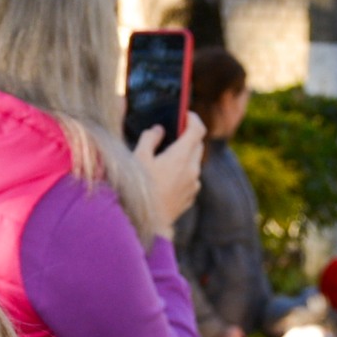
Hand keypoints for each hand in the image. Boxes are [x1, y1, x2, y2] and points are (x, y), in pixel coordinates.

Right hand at [138, 112, 205, 236]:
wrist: (148, 224)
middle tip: (173, 132)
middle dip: (188, 136)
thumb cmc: (140, 189)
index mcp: (181, 156)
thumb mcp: (138, 158)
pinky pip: (191, 178)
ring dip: (185, 155)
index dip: (193, 118)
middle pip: (198, 145)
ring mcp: (194, 184)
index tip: (185, 113)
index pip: (198, 129)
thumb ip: (149, 139)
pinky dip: (183, 171)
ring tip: (166, 156)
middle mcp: (192, 169)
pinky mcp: (190, 196)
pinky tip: (166, 176)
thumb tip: (158, 130)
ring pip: (194, 163)